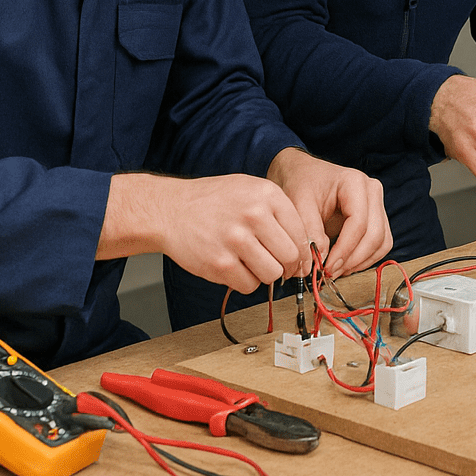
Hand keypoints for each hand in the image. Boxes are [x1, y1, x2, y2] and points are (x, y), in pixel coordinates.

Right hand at [100, 172, 313, 294]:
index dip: (302, 251)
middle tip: (277, 265)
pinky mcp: (219, 264)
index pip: (301, 232)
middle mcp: (254, 215)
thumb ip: (279, 211)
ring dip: (265, 275)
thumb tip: (305, 246)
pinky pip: (249, 286)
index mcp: (267, 195)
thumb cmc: (214, 200)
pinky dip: (245, 282)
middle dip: (287, 266)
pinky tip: (235, 267)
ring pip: (272, 274)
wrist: (170, 209)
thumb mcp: (251, 189)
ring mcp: (236, 240)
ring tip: (252, 263)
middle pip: (290, 257)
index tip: (297, 258)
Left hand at [267, 148, 391, 277]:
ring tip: (336, 271)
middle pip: (375, 234)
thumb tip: (319, 261)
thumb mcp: (297, 203)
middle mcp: (372, 192)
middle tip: (330, 273)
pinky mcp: (375, 218)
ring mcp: (376, 205)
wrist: (301, 173)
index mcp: (354, 182)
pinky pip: (379, 244)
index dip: (345, 249)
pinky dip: (365, 259)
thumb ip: (309, 230)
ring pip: (382, 242)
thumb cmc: (300, 182)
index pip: (359, 222)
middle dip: (353, 259)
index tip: (326, 267)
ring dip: (361, 262)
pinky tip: (344, 265)